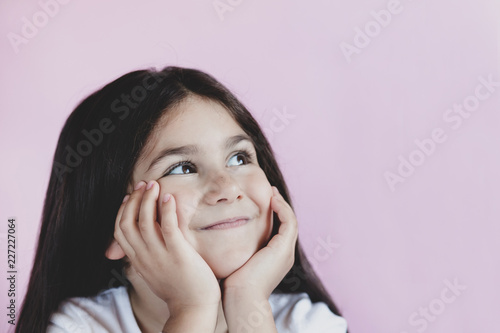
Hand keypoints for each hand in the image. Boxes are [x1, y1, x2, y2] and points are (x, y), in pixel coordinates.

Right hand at [113, 180, 220, 314]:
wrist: (193, 307)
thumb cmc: (178, 288)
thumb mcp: (153, 272)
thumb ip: (145, 257)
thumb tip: (139, 245)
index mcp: (138, 260)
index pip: (120, 231)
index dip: (122, 211)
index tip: (130, 196)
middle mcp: (144, 257)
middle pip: (127, 223)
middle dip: (134, 200)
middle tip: (144, 184)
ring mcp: (160, 255)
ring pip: (144, 222)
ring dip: (148, 200)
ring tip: (155, 185)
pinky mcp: (178, 254)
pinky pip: (168, 228)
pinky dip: (166, 210)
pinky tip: (169, 197)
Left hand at [221, 186, 297, 299]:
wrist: (241, 298)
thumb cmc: (233, 284)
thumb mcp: (236, 261)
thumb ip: (235, 248)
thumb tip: (221, 237)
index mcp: (275, 258)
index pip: (279, 231)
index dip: (274, 214)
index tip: (264, 201)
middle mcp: (284, 254)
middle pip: (287, 224)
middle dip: (280, 206)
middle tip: (270, 191)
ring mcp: (286, 251)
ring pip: (290, 220)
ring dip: (282, 204)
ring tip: (272, 192)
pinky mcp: (283, 248)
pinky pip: (289, 221)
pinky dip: (282, 208)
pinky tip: (271, 199)